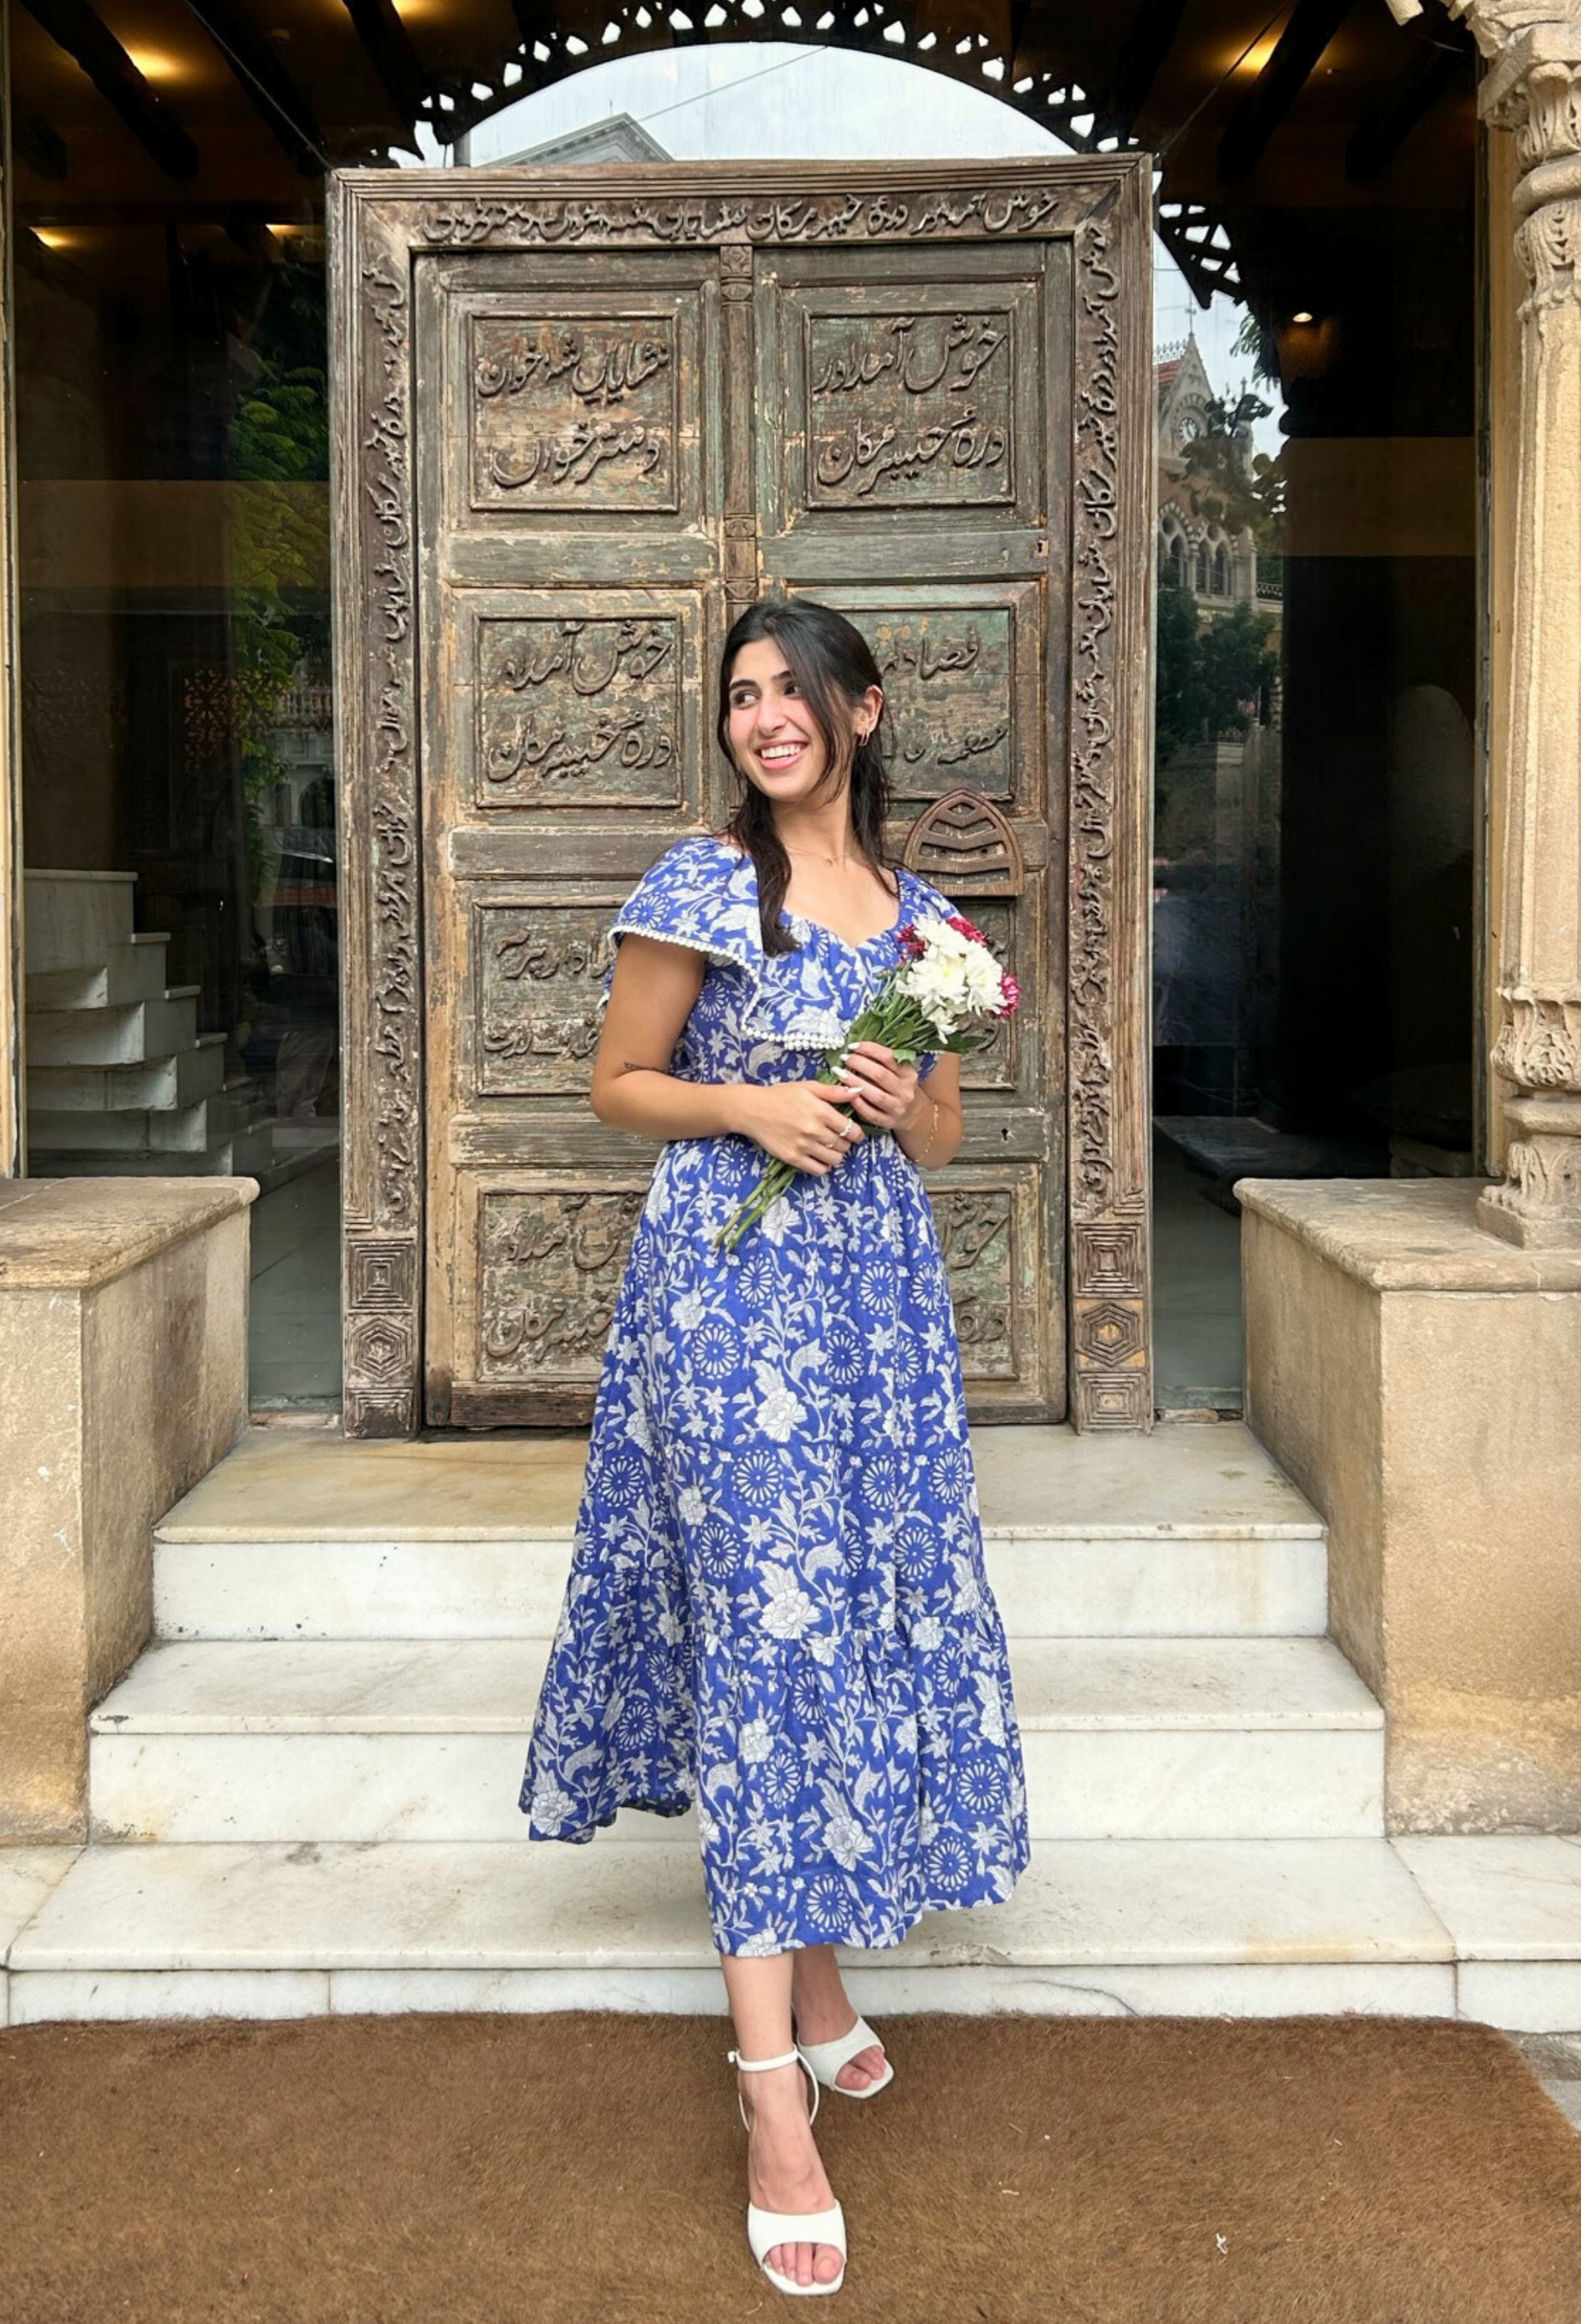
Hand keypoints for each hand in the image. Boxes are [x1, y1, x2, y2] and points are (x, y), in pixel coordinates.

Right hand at [738, 1076, 866, 1175]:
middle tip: (840, 1139)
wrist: (752, 1109)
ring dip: (836, 1155)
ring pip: (834, 1159)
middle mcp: (814, 1130)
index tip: (855, 1134)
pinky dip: (824, 1166)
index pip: (851, 1129)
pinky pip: (818, 1170)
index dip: (857, 1133)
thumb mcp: (808, 1087)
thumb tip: (858, 1091)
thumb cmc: (781, 1095)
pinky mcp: (793, 1158)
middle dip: (846, 1143)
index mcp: (821, 1111)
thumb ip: (834, 1092)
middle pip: (843, 1145)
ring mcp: (803, 1146)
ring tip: (830, 1149)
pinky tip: (820, 1158)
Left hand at [832, 1041, 920, 1132]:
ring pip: (876, 1095)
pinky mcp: (888, 1121)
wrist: (913, 1113)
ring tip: (840, 1073)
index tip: (853, 1046)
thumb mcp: (900, 1071)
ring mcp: (897, 1107)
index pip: (888, 1057)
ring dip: (855, 1083)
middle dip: (859, 1064)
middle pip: (880, 1075)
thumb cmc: (900, 1087)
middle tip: (844, 1059)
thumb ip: (884, 1061)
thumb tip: (857, 1047)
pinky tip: (846, 1093)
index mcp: (908, 1073)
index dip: (869, 1049)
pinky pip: (870, 1113)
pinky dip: (857, 1103)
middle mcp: (905, 1090)